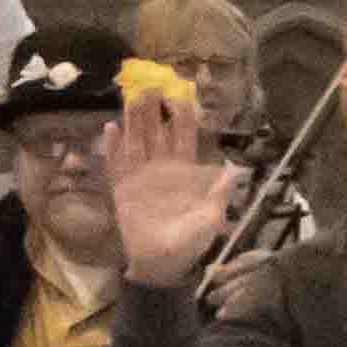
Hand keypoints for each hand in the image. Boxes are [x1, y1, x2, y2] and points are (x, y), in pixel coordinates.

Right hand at [104, 88, 241, 287]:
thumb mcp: (211, 217)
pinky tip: (110, 128)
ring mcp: (140, 175)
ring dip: (134, 120)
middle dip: (154, 109)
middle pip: (157, 131)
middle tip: (150, 84)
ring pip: (137, 140)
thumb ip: (219, 192)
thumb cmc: (190, 241)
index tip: (181, 94)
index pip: (184, 136)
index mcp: (185, 171)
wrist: (162, 263)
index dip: (183, 116)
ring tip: (131, 97)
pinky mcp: (122, 187)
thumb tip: (236, 169)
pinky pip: (116, 163)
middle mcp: (162, 167)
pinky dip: (113, 147)